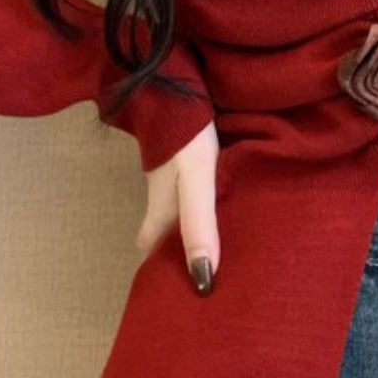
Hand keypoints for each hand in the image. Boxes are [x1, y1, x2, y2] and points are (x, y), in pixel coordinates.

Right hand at [136, 119, 219, 293]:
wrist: (177, 83)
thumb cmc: (185, 140)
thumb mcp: (196, 184)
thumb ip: (199, 227)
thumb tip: (203, 279)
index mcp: (160, 211)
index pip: (152, 251)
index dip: (159, 272)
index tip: (170, 293)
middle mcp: (163, 199)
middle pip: (165, 235)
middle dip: (176, 257)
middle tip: (200, 276)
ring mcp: (172, 178)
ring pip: (179, 215)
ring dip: (191, 233)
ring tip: (217, 250)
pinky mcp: (187, 161)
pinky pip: (193, 195)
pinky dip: (204, 209)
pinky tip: (225, 209)